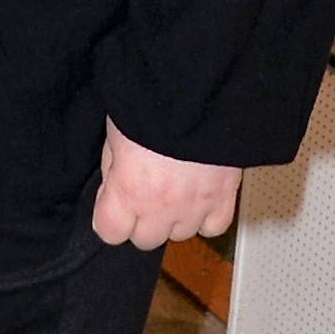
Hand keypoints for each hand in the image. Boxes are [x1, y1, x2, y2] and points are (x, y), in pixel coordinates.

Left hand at [91, 116, 239, 250]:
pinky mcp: (225, 197)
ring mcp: (196, 205)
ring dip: (174, 219)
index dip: (109, 217)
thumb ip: (113, 168)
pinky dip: (206, 218)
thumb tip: (114, 187)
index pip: (109, 232)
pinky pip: (214, 227)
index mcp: (129, 191)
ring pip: (181, 235)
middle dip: (141, 221)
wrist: (200, 94)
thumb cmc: (154, 104)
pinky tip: (199, 199)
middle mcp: (161, 206)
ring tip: (174, 190)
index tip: (113, 202)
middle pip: (146, 240)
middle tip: (144, 194)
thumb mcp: (116, 134)